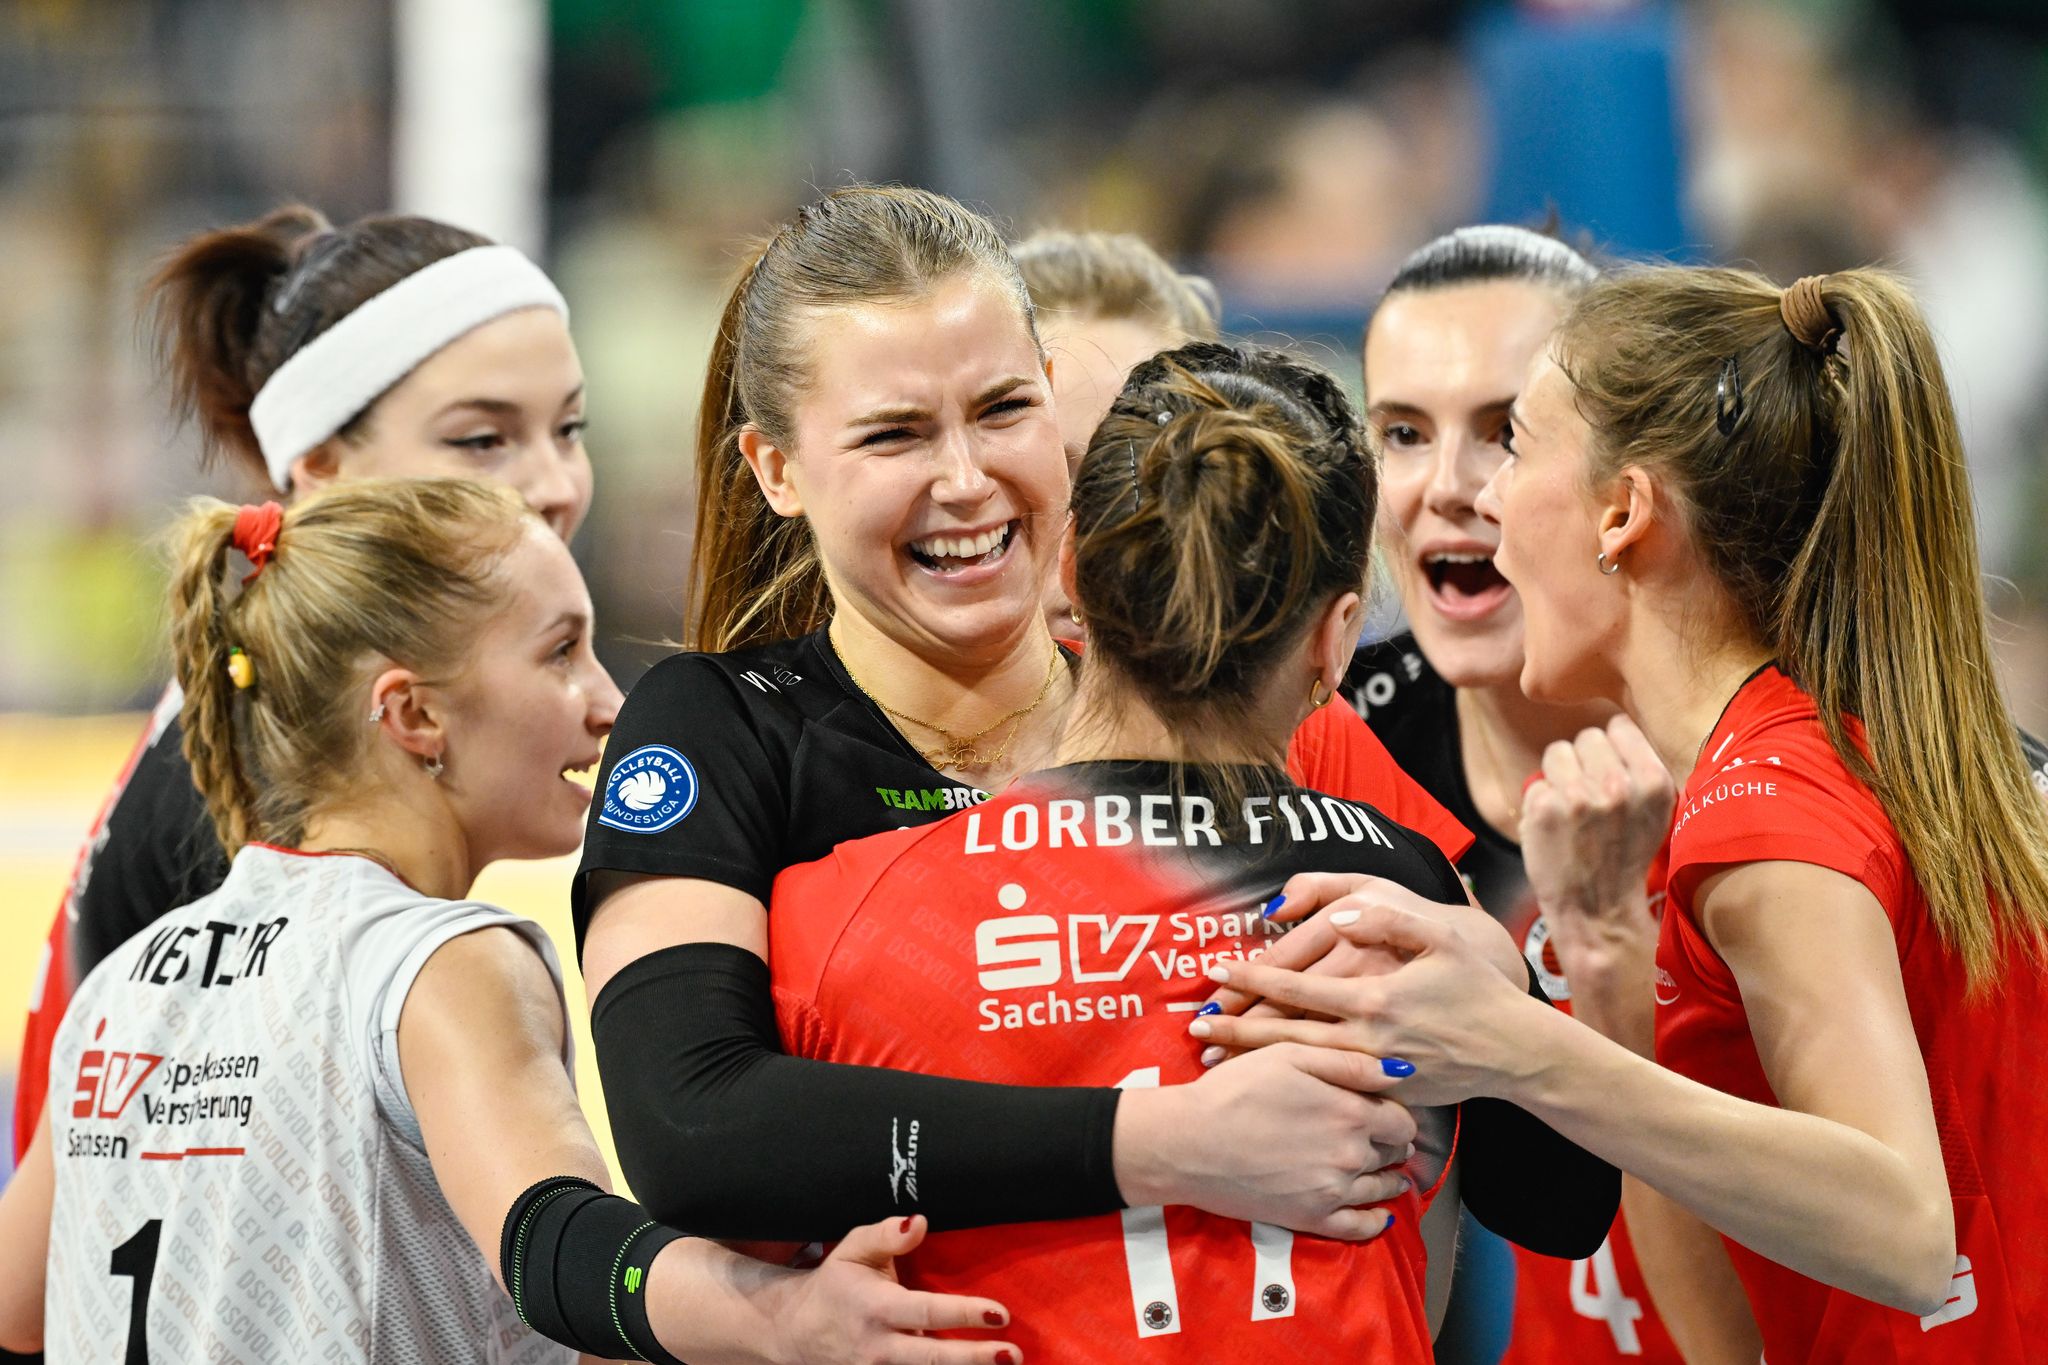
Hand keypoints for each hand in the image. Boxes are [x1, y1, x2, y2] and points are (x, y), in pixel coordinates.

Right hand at [769, 1214, 1018, 1364]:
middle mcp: (879, 1347)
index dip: (964, 1313)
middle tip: (1011, 1355)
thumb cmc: (836, 1285)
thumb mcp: (853, 1249)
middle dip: (974, 1359)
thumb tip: (919, 1223)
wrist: (798, 1331)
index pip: (927, 1312)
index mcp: (876, 1307)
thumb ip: (887, 1235)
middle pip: (932, 1358)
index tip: (1000, 1313)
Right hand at [1117, 1043, 1415, 1238]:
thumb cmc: (1234, 1090)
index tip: (1386, 1109)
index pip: (1403, 1119)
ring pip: (1381, 1188)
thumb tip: (1401, 1073)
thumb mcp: (1289, 1055)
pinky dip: (1376, 1221)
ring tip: (1386, 1171)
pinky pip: (1359, 1228)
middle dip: (1391, 1143)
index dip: (1398, 1112)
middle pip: (1393, 1153)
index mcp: (1350, 1113)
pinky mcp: (1310, 1219)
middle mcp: (1350, 1156)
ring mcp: (1332, 1192)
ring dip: (1388, 1178)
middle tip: (1383, 1136)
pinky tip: (1380, 1213)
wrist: (1187, 1142)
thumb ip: (1348, 1062)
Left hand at [1188, 892, 1546, 1107]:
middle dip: (1235, 1030)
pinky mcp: (1384, 1095)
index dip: (1251, 979)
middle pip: (1285, 1035)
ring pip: (1300, 1067)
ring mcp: (1374, 1074)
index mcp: (1373, 997)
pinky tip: (1265, 1082)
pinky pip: (1327, 1087)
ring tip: (1212, 1058)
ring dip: (1254, 1061)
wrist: (1515, 1051)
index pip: (1296, 987)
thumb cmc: (1476, 988)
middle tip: (1193, 1027)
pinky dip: (1291, 1083)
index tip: (1215, 972)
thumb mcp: (1438, 938)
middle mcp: (1367, 1041)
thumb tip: (1332, 919)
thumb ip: (1384, 921)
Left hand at [1522, 715, 1671, 930]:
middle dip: (1583, 761)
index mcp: (1653, 781)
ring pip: (1557, 752)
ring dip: (1559, 776)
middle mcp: (1618, 785)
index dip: (1611, 748)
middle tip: (1588, 797)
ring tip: (1571, 811)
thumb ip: (1638, 768)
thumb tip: (1613, 726)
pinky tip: (1555, 829)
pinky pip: (1536, 783)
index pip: (1619, 726)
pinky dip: (1540, 803)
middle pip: (1586, 736)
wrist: (1599, 911)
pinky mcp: (1545, 810)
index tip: (1609, 773)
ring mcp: (1579, 796)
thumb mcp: (1654, 812)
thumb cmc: (1624, 858)